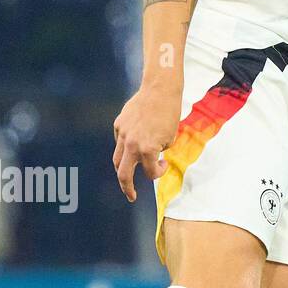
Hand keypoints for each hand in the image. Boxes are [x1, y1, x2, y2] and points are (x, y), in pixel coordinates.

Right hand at [112, 85, 180, 201]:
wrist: (160, 90)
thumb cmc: (169, 115)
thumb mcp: (169, 139)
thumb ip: (157, 152)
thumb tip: (149, 159)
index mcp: (147, 149)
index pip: (150, 173)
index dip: (159, 172)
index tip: (164, 164)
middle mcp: (131, 144)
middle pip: (123, 175)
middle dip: (127, 188)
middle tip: (132, 196)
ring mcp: (122, 134)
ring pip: (117, 159)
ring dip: (123, 170)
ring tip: (127, 177)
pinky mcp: (118, 124)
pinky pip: (119, 142)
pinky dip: (125, 148)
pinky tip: (133, 146)